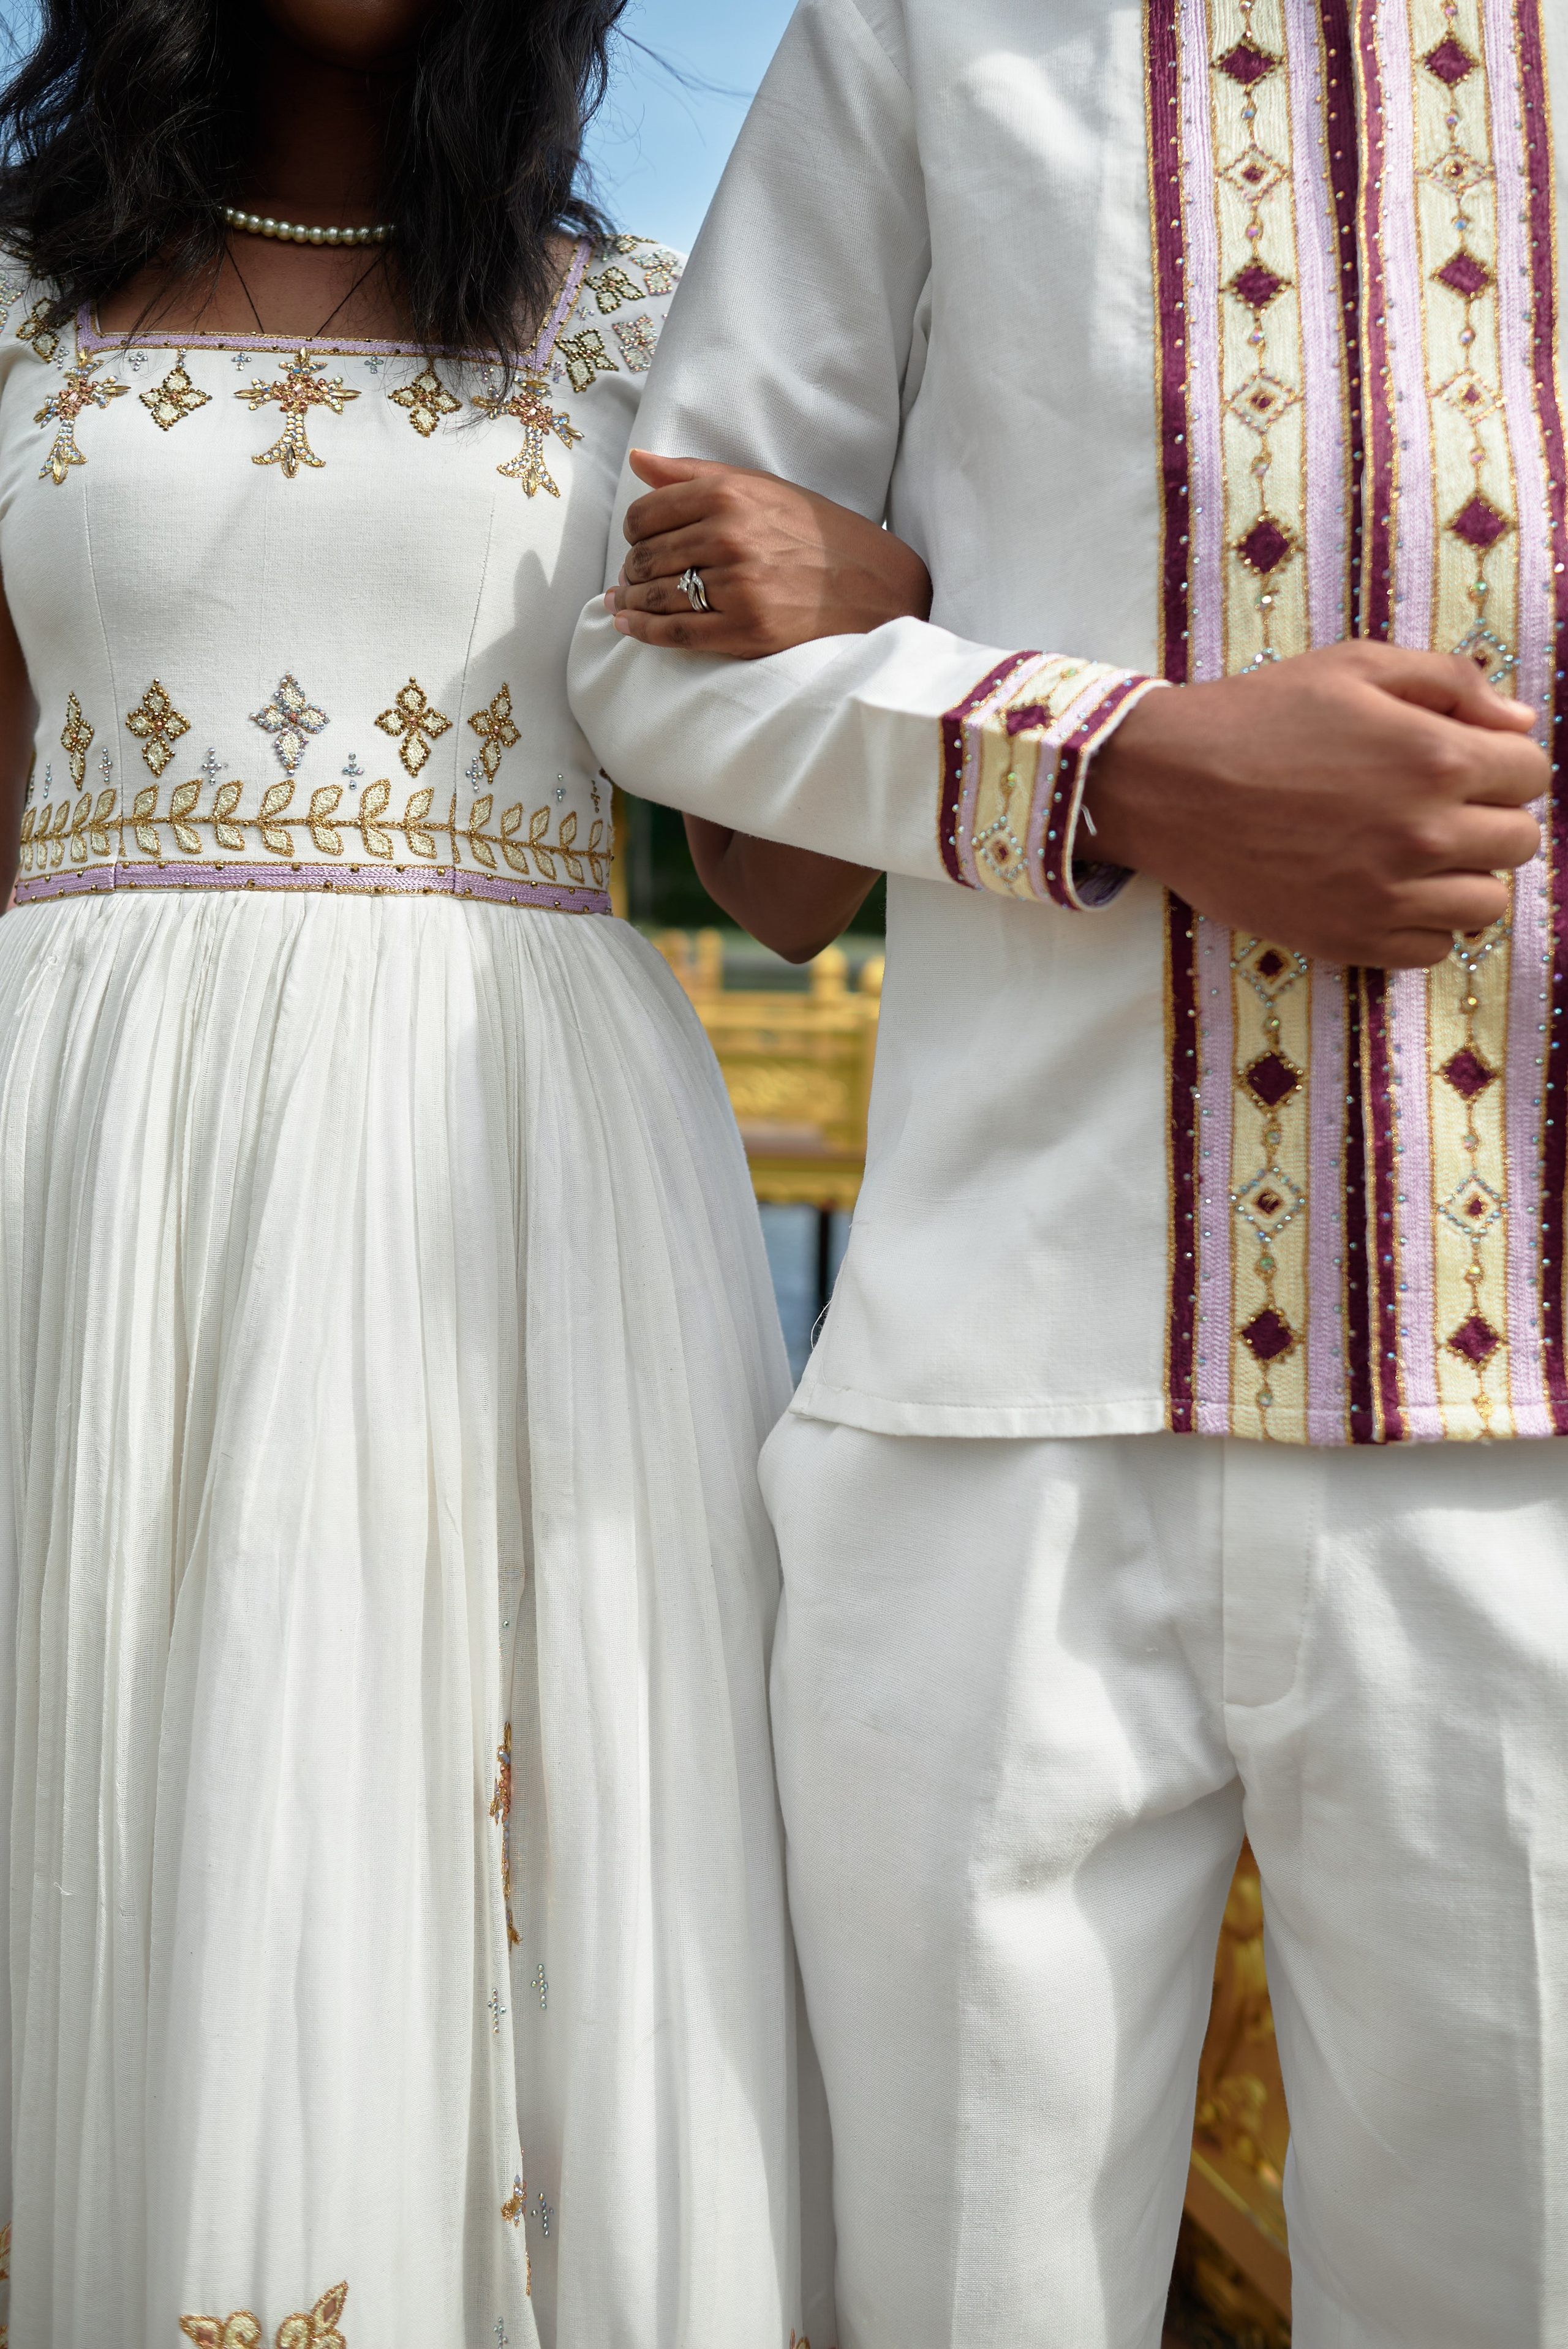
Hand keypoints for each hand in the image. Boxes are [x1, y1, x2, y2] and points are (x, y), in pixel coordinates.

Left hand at [609, 448, 932, 654]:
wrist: (875, 584)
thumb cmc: (817, 533)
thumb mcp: (763, 488)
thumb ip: (696, 474)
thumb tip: (638, 461)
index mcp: (728, 495)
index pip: (645, 515)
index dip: (634, 532)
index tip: (640, 542)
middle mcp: (728, 537)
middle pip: (645, 557)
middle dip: (632, 569)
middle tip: (633, 578)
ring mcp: (737, 586)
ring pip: (655, 595)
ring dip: (632, 602)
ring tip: (625, 603)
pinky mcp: (745, 629)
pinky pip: (675, 633)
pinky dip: (643, 632)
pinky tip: (629, 627)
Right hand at [1086, 642, 1547, 966]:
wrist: (1166, 785)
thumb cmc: (1257, 716)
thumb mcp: (1355, 666)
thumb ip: (1451, 682)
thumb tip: (1519, 724)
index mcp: (1434, 756)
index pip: (1531, 774)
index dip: (1503, 763)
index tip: (1465, 763)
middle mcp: (1422, 833)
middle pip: (1519, 843)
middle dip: (1488, 818)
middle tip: (1436, 806)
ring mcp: (1386, 896)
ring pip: (1485, 905)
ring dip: (1463, 877)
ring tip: (1415, 855)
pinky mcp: (1349, 940)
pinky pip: (1432, 950)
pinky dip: (1421, 924)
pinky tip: (1385, 891)